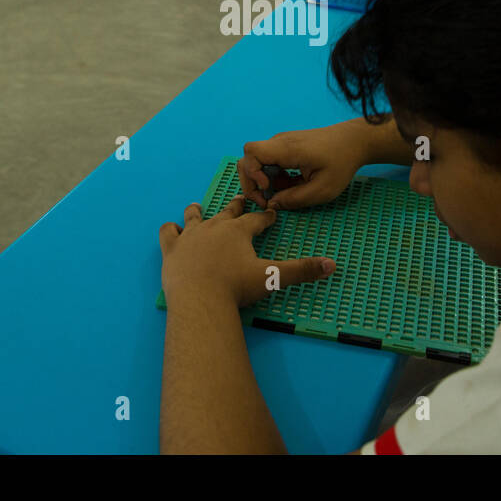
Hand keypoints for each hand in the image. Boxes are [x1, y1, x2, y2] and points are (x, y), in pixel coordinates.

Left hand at [159, 195, 334, 307]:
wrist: (200, 299)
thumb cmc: (236, 287)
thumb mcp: (273, 278)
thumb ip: (301, 271)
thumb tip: (332, 265)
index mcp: (239, 231)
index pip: (257, 219)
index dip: (266, 217)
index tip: (272, 214)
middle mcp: (215, 227)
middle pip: (228, 212)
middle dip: (237, 207)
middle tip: (241, 201)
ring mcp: (191, 236)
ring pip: (194, 216)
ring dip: (197, 212)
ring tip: (197, 207)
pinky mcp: (172, 249)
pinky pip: (168, 233)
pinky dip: (170, 231)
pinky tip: (172, 230)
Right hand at [238, 124, 371, 210]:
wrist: (354, 141)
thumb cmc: (342, 163)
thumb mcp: (322, 189)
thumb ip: (295, 200)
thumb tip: (272, 205)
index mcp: (287, 149)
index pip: (251, 152)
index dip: (252, 173)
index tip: (268, 187)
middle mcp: (280, 142)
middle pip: (249, 158)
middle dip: (252, 181)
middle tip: (266, 199)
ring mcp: (282, 143)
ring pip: (258, 161)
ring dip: (264, 181)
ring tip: (281, 194)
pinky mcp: (287, 147)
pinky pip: (270, 161)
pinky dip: (273, 176)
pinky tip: (289, 186)